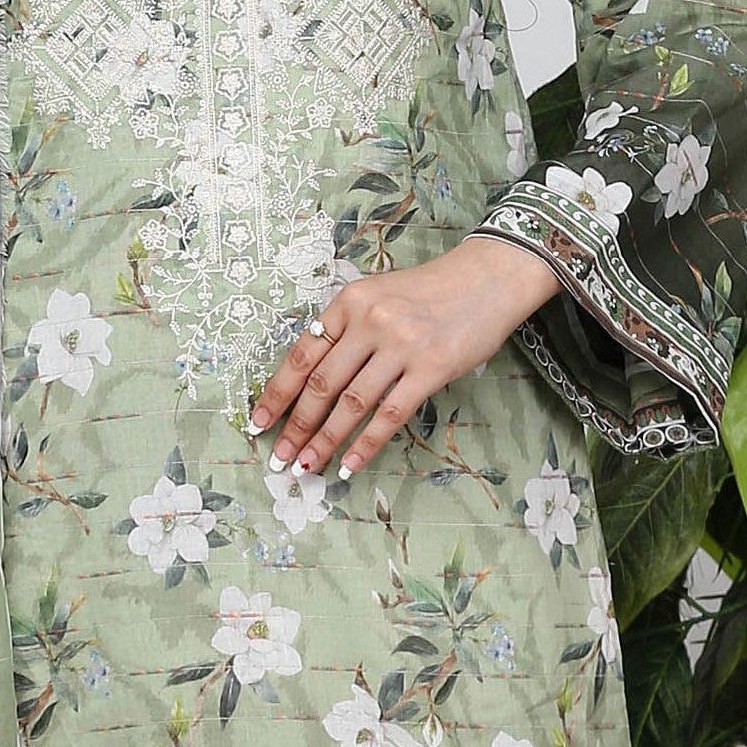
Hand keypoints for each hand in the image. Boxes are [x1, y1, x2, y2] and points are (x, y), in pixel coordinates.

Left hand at [250, 239, 562, 479]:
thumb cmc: (429, 292)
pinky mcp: (432, 368)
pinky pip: (390, 414)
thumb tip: (310, 380)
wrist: (488, 278)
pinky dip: (366, 443)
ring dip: (325, 441)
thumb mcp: (377, 295)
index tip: (258, 422)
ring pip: (351, 404)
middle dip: (296, 426)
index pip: (302, 355)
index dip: (277, 393)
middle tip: (279, 457)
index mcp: (349, 302)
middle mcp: (371, 322)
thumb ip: (346, 329)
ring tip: (307, 467)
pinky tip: (349, 465)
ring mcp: (402, 345)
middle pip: (322, 385)